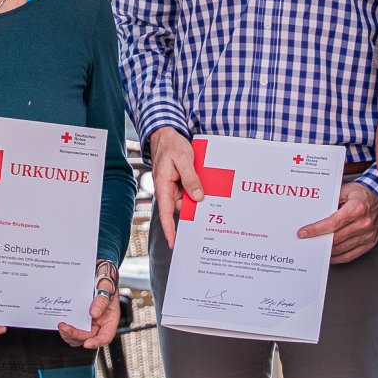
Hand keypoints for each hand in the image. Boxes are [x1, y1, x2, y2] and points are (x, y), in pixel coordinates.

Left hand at [59, 287, 121, 350]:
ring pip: (79, 338)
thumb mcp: (107, 287)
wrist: (99, 276)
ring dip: (69, 335)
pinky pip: (74, 331)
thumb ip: (101, 300)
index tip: (88, 344)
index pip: (106, 336)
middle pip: (89, 337)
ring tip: (62, 326)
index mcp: (110, 319)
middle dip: (76, 335)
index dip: (97, 342)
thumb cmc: (106, 283)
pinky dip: (67, 330)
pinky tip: (62, 324)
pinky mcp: (81, 322)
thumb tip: (93, 313)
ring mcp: (90, 324)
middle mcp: (100, 324)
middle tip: (65, 327)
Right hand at [147, 127, 201, 246]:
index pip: (166, 213)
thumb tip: (198, 197)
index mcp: (164, 186)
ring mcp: (174, 186)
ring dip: (198, 199)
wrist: (167, 134)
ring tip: (214, 197)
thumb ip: (191, 178)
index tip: (174, 243)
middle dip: (194, 212)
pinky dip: (198, 191)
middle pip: (182, 207)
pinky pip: (190, 191)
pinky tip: (208, 189)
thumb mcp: (183, 160)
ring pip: (188, 199)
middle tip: (210, 217)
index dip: (169, 229)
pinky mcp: (180, 182)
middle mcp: (168, 189)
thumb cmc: (171, 146)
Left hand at [298, 181, 377, 263]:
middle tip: (305, 242)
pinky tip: (329, 255)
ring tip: (314, 248)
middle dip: (318, 240)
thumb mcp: (346, 190)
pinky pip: (351, 255)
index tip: (303, 233)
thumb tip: (313, 213)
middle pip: (336, 238)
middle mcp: (364, 223)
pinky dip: (338, 257)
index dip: (316, 229)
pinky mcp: (370, 243)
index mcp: (357, 208)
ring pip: (342, 248)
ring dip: (326, 251)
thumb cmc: (362, 194)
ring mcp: (368, 235)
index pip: (333, 223)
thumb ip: (331, 200)